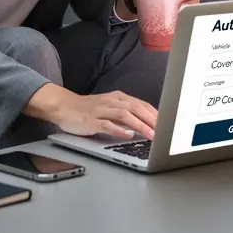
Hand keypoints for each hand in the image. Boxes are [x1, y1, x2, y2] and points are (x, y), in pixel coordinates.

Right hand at [26, 85, 156, 140]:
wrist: (64, 106)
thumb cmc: (88, 110)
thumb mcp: (110, 108)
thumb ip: (126, 114)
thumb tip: (146, 124)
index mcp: (118, 98)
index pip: (141, 104)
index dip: (155, 114)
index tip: (168, 123)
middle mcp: (112, 101)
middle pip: (136, 108)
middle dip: (152, 120)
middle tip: (164, 130)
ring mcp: (101, 110)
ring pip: (124, 115)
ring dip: (139, 125)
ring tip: (151, 135)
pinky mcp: (92, 120)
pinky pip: (107, 124)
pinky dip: (118, 129)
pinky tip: (127, 135)